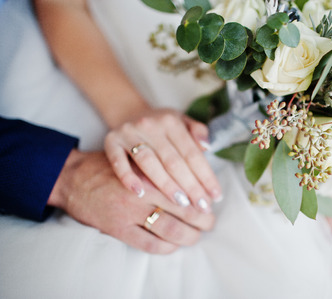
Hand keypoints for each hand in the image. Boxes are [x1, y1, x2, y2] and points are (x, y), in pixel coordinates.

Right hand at [48, 150, 214, 253]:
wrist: (74, 178)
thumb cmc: (111, 164)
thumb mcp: (137, 151)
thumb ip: (164, 154)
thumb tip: (201, 152)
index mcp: (149, 166)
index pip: (186, 183)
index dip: (204, 192)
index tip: (214, 198)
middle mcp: (142, 189)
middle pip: (183, 207)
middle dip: (203, 217)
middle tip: (210, 220)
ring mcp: (129, 211)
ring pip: (170, 228)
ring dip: (189, 235)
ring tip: (197, 234)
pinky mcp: (117, 228)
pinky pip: (148, 243)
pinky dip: (166, 247)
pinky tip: (174, 244)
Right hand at [104, 108, 222, 212]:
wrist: (128, 114)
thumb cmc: (162, 126)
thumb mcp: (182, 121)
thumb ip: (197, 131)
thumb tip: (207, 146)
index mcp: (171, 121)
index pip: (192, 153)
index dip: (206, 176)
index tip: (216, 196)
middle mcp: (150, 125)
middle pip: (173, 161)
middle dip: (190, 186)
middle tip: (202, 208)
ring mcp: (129, 133)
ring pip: (149, 163)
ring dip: (166, 185)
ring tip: (181, 203)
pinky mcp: (110, 141)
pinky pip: (118, 161)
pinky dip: (127, 177)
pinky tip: (140, 194)